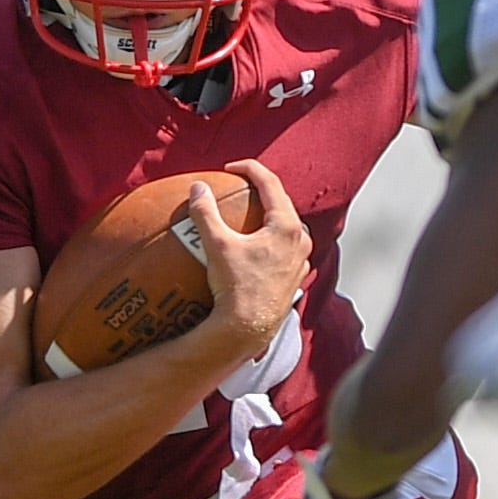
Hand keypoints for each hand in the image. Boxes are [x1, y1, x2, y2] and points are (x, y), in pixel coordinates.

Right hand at [189, 162, 312, 368]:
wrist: (247, 329)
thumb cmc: (235, 287)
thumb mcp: (217, 245)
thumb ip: (206, 213)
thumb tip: (197, 187)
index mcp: (286, 226)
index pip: (271, 183)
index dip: (250, 169)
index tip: (230, 168)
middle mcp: (300, 240)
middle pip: (282, 203)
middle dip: (261, 191)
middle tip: (239, 187)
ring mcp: (300, 261)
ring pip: (287, 227)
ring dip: (269, 216)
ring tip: (249, 215)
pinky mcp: (295, 278)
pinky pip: (285, 250)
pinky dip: (269, 241)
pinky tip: (253, 248)